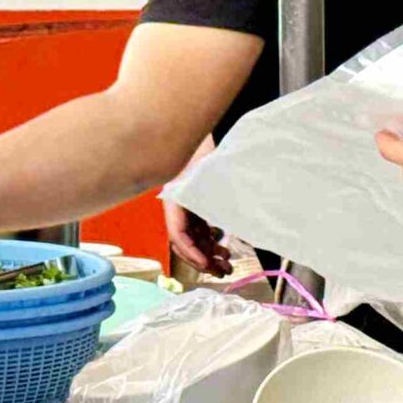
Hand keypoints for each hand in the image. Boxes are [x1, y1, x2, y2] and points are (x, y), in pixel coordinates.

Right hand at [164, 137, 230, 275]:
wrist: (205, 131)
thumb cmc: (206, 153)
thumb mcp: (210, 179)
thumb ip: (213, 205)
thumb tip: (219, 232)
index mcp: (175, 201)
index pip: (178, 235)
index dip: (192, 253)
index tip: (208, 265)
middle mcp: (178, 208)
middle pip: (186, 242)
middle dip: (203, 260)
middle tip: (223, 271)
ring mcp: (186, 207)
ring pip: (194, 238)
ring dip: (208, 253)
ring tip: (227, 265)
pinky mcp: (196, 205)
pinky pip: (200, 229)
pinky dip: (210, 241)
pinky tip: (223, 248)